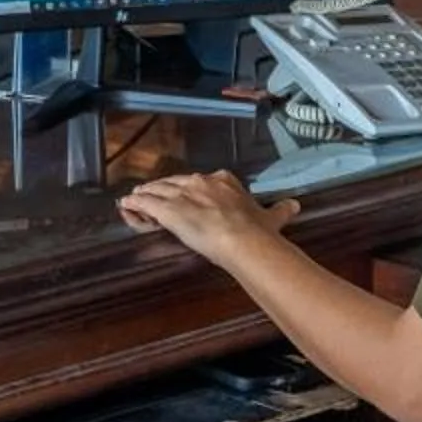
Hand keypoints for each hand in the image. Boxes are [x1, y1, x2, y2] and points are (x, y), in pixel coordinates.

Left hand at [118, 172, 300, 273]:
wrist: (245, 240)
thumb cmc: (258, 231)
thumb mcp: (271, 217)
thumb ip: (280, 210)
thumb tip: (295, 205)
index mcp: (222, 181)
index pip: (198, 180)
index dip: (188, 188)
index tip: (184, 194)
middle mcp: (200, 183)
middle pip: (174, 183)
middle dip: (162, 190)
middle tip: (151, 195)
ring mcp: (182, 195)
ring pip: (157, 191)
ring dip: (144, 195)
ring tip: (133, 199)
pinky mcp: (169, 211)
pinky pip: (147, 205)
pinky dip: (135, 205)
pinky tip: (126, 205)